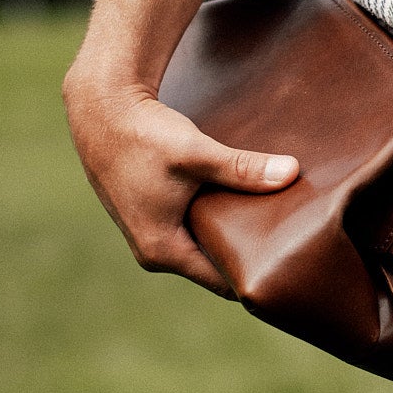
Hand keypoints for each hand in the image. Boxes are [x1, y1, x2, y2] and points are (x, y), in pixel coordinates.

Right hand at [63, 70, 297, 297]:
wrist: (101, 111)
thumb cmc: (144, 135)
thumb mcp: (197, 154)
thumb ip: (242, 169)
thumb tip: (291, 173)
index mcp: (162, 250)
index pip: (222, 281)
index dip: (256, 275)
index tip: (290, 271)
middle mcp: (152, 252)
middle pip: (214, 265)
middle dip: (247, 255)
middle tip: (289, 245)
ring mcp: (147, 235)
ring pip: (202, 245)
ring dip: (229, 235)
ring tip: (271, 225)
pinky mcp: (148, 215)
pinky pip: (190, 229)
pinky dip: (213, 220)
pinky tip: (238, 206)